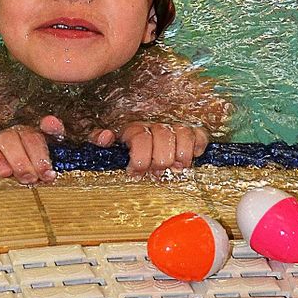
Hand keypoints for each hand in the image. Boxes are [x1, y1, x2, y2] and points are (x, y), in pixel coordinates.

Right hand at [0, 115, 63, 183]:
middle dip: (20, 160)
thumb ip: (54, 132)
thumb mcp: (50, 144)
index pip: (32, 138)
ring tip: (4, 173)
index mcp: (26, 133)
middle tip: (28, 178)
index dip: (40, 156)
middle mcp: (7, 135)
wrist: (17, 158)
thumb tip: (51, 121)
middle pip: (9, 140)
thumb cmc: (34, 156)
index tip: (47, 174)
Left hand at [88, 122, 208, 177]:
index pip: (141, 139)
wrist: (143, 136)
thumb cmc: (124, 145)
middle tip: (155, 172)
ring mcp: (174, 128)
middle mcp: (156, 125)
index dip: (140, 159)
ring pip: (184, 135)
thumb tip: (107, 136)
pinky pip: (199, 135)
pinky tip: (190, 156)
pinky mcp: (190, 132)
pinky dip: (197, 146)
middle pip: (164, 138)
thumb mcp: (106, 141)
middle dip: (160, 160)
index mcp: (135, 128)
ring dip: (181, 155)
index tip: (135, 172)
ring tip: (175, 167)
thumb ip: (98, 138)